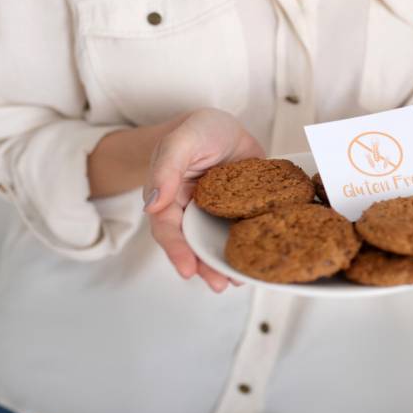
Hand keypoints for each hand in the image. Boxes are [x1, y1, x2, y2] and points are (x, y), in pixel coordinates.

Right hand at [143, 108, 263, 291]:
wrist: (224, 128)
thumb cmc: (197, 131)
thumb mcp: (181, 141)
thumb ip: (166, 168)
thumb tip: (152, 205)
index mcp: (170, 199)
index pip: (168, 230)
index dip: (176, 251)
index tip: (187, 270)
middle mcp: (192, 213)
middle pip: (194, 245)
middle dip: (204, 267)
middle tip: (218, 285)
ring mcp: (218, 215)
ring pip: (219, 244)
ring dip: (227, 263)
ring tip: (238, 280)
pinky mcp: (242, 212)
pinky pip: (244, 231)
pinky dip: (250, 246)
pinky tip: (259, 259)